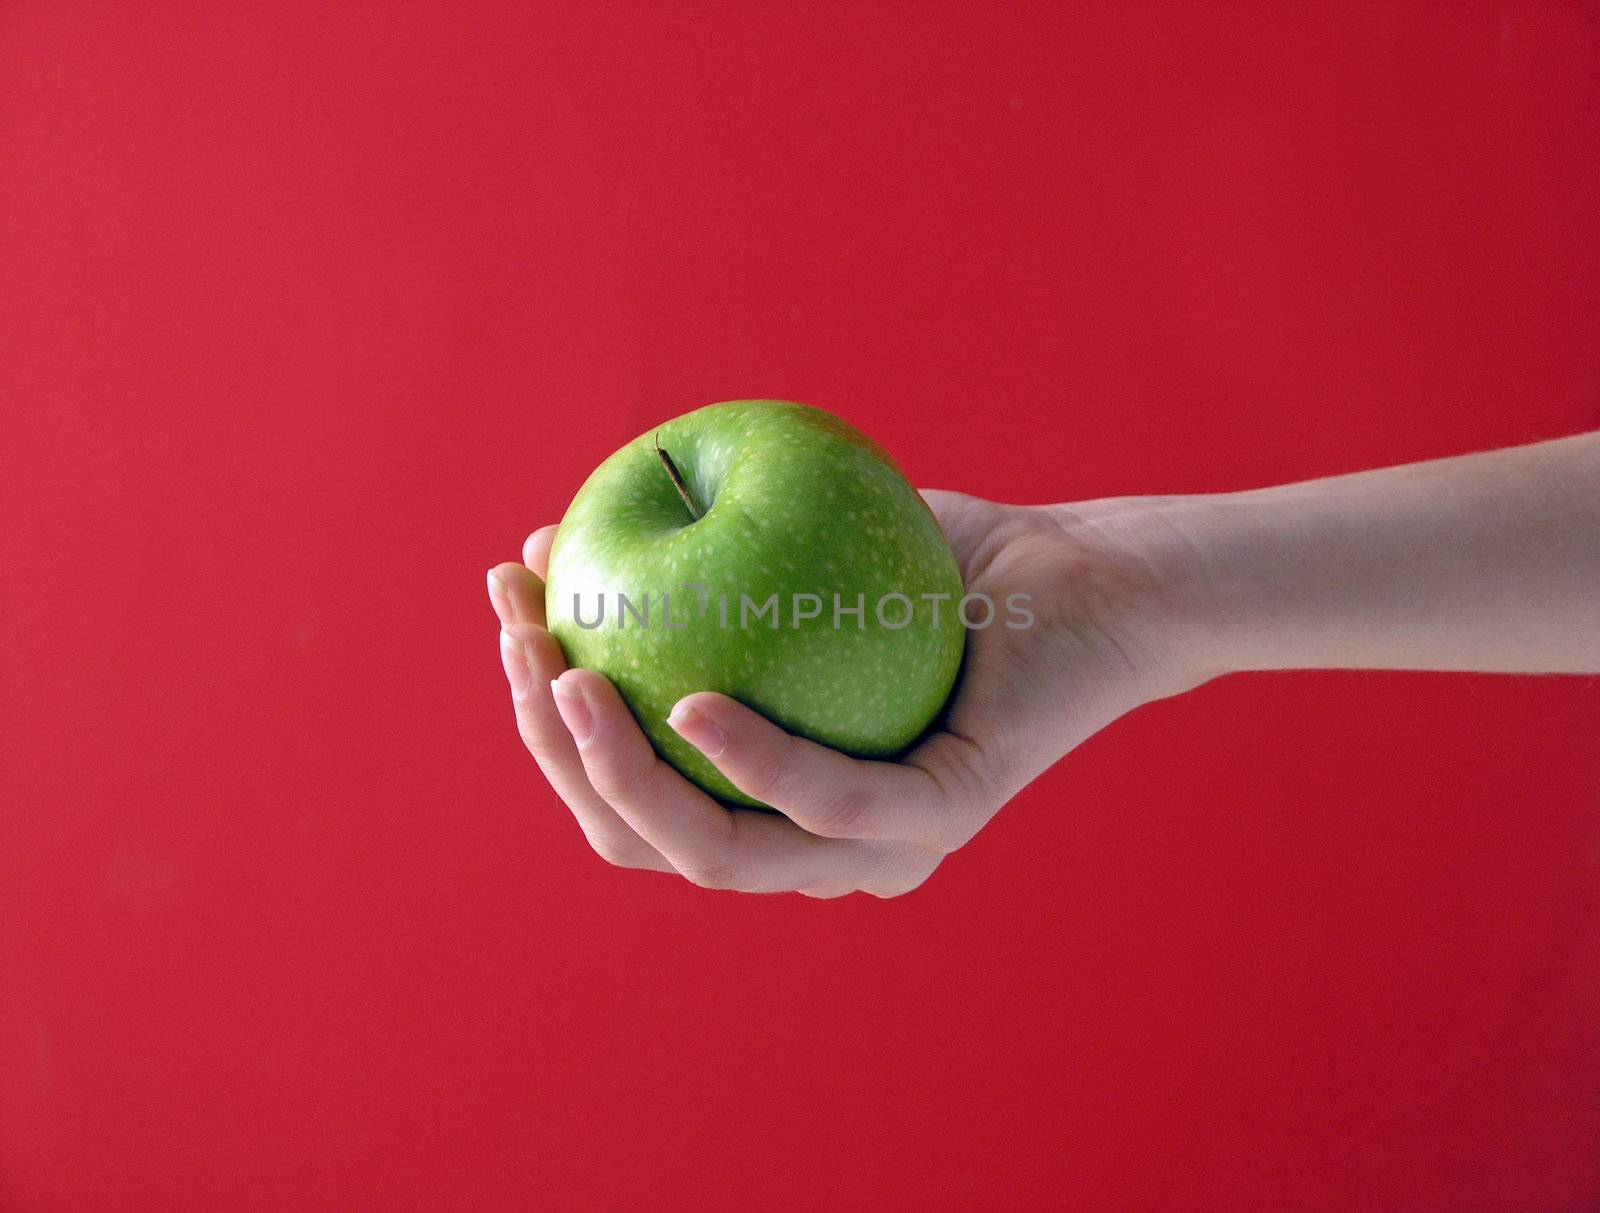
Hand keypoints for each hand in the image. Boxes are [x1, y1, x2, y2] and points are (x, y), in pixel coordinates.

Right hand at [487, 491, 1198, 896]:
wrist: (1083, 569)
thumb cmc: (930, 560)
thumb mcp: (778, 549)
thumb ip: (674, 561)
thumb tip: (544, 539)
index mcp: (769, 804)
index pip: (627, 803)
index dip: (543, 727)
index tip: (510, 612)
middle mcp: (813, 846)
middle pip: (645, 840)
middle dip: (554, 751)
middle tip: (518, 635)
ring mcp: (881, 846)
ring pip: (717, 853)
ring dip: (617, 772)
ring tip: (561, 674)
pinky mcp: (945, 817)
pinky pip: (829, 805)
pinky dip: (749, 763)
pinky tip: (686, 704)